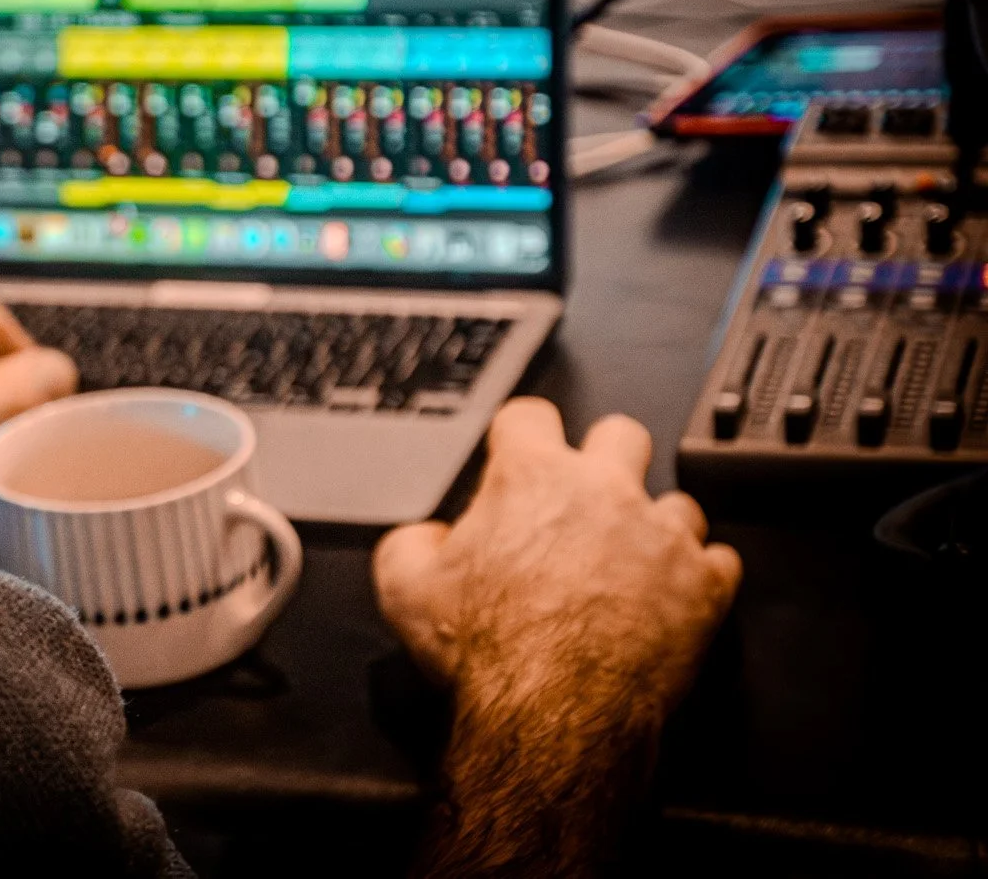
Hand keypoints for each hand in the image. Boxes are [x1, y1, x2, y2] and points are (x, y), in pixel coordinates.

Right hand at [374, 397, 741, 717]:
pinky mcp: (703, 586)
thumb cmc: (486, 649)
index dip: (521, 434)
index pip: (529, 415)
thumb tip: (426, 539)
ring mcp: (661, 535)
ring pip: (679, 500)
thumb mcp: (404, 587)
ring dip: (658, 525)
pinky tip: (674, 597)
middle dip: (607, 457)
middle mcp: (603, 491)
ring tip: (634, 561)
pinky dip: (700, 577)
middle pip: (621, 433)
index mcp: (530, 477)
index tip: (520, 454)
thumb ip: (411, 543)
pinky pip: (720, 560)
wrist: (551, 711)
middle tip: (588, 498)